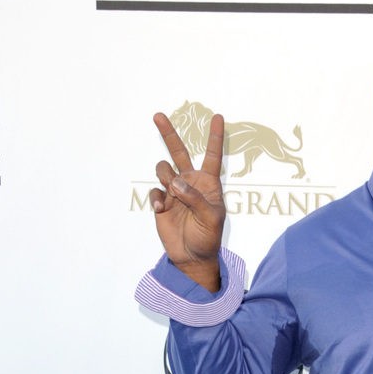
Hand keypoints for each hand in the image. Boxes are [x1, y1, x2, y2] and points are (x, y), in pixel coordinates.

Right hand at [149, 110, 225, 291]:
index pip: (212, 156)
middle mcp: (190, 183)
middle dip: (168, 134)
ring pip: (163, 169)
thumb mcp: (210, 219)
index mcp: (208, 184)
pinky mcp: (162, 202)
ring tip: (172, 193)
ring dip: (165, 176)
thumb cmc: (207, 238)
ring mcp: (174, 191)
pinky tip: (161, 210)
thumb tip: (176, 182)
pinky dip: (156, 198)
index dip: (215, 137)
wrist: (191, 258)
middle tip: (158, 116)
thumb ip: (195, 199)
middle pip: (179, 152)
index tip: (218, 117)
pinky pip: (155, 192)